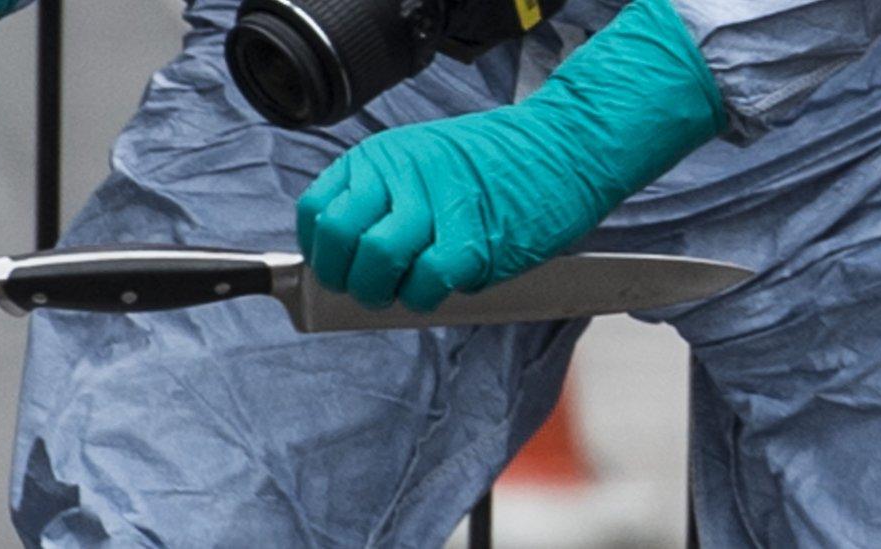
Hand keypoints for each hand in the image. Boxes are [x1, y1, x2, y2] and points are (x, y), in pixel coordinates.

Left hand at [297, 0, 725, 311]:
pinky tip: (441, 289)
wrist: (564, 145)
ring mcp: (435, 205)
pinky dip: (426, 298)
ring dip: (382, 293)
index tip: (337, 267)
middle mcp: (399, 175)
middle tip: (367, 289)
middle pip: (337, 238)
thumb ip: (383, 197)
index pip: (317, 211)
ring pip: (375, 262)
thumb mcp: (422, 158)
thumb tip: (349, 255)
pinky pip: (425, 284)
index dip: (319, 250)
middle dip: (343, 278)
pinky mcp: (472, 240)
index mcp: (380, 156)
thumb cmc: (497, 161)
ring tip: (404, 291)